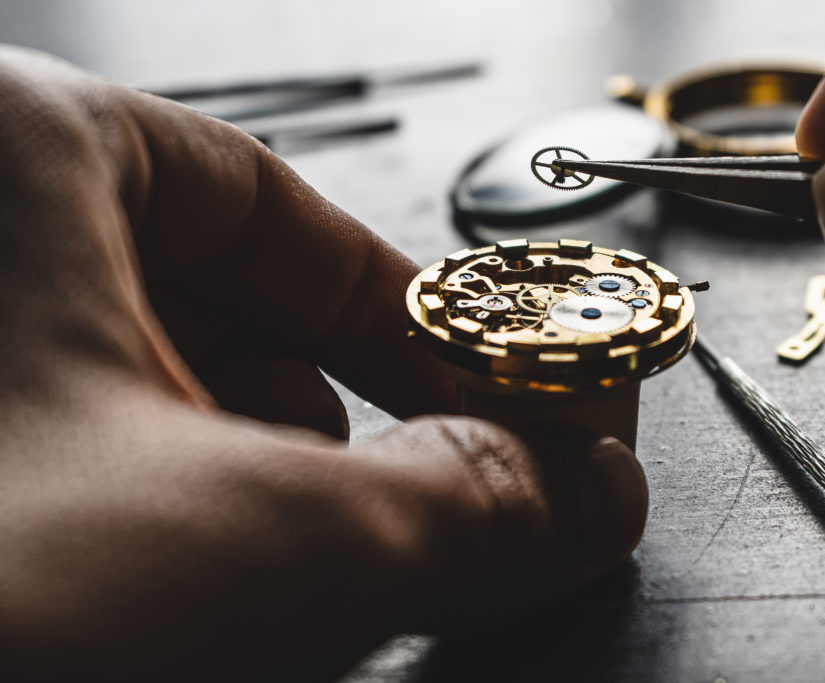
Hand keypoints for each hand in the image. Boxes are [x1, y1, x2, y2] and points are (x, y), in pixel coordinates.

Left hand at [0, 47, 646, 680]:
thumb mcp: (269, 542)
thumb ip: (474, 500)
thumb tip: (591, 486)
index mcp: (6, 150)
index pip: (277, 208)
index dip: (407, 313)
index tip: (486, 396)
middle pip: (200, 306)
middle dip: (321, 421)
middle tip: (394, 511)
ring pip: (118, 394)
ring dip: (225, 489)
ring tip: (249, 585)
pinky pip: (48, 457)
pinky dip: (131, 523)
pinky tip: (155, 604)